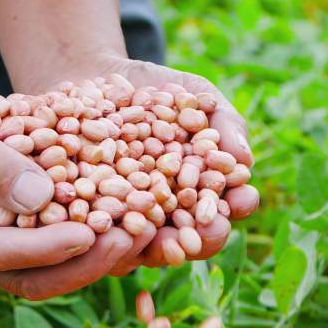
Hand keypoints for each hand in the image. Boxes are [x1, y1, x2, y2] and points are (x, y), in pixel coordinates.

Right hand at [0, 76, 135, 299]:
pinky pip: (71, 244)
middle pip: (35, 276)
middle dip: (86, 261)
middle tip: (132, 236)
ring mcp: (6, 248)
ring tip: (146, 227)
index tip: (86, 234)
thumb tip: (39, 199)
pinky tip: (138, 214)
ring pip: (60, 268)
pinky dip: (105, 232)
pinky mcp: (32, 234)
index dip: (42, 250)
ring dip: (106, 253)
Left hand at [26, 55, 259, 273]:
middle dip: (196, 239)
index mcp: (195, 196)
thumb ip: (223, 123)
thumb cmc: (155, 89)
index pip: (221, 208)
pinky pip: (90, 231)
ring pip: (137, 248)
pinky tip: (99, 219)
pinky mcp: (82, 220)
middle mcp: (161, 219)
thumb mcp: (193, 95)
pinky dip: (95, 228)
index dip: (234, 207)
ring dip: (145, 244)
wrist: (93, 79)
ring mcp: (121, 224)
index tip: (241, 199)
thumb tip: (245, 159)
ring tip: (150, 231)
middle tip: (201, 233)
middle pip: (185, 241)